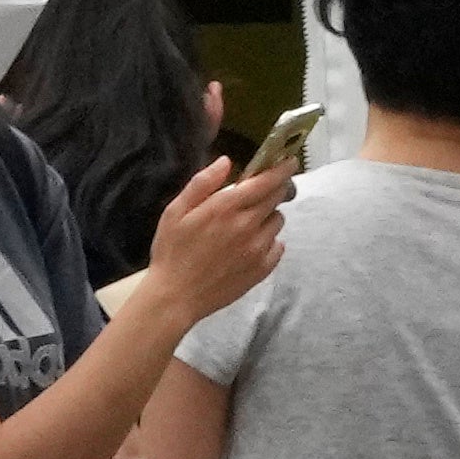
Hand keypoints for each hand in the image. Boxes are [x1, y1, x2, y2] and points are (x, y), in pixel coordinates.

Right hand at [134, 153, 290, 327]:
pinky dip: (269, 241)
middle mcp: (248, 225)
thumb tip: (227, 161)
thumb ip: (202, 183)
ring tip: (247, 225)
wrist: (175, 297)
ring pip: (278, 221)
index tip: (288, 161)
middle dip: (273, 190)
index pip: (267, 181)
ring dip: (267, 216)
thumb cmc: (171, 251)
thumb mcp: (175, 211)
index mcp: (226, 207)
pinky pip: (278, 246)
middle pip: (277, 198)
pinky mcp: (262, 269)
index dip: (282, 168)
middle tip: (259, 193)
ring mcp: (258, 249)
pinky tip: (250, 246)